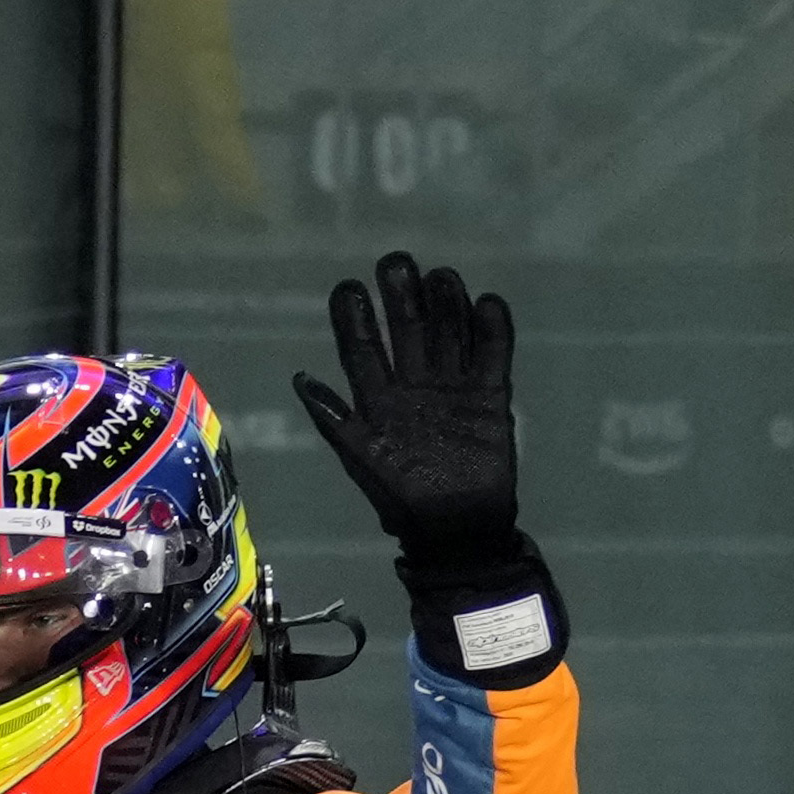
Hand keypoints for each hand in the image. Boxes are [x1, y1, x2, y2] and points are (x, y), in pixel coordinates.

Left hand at [294, 251, 518, 566]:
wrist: (455, 529)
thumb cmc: (400, 496)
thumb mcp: (360, 458)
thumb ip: (334, 418)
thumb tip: (300, 378)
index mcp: (378, 394)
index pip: (361, 346)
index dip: (354, 317)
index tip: (350, 288)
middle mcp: (414, 380)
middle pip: (408, 326)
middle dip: (402, 295)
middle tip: (397, 265)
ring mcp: (453, 384)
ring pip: (449, 330)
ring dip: (445, 303)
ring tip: (441, 279)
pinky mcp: (490, 393)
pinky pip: (493, 353)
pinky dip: (493, 329)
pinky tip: (487, 305)